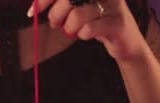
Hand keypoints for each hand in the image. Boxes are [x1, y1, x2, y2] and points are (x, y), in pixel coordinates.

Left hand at [28, 0, 147, 60]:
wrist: (125, 41)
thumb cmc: (98, 21)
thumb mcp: (78, 8)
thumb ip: (60, 4)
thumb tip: (33, 8)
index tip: (33, 11)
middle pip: (69, 0)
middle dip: (56, 15)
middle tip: (55, 24)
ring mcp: (113, 5)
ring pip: (77, 15)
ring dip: (70, 27)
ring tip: (73, 31)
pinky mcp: (118, 22)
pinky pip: (88, 29)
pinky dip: (82, 35)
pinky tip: (86, 35)